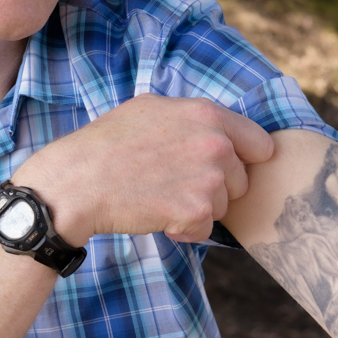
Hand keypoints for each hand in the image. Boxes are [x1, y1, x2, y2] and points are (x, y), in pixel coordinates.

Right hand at [15, 94, 273, 245]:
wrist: (78, 181)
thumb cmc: (106, 144)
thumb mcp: (150, 108)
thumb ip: (191, 117)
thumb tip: (217, 129)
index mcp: (207, 114)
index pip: (259, 143)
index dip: (245, 160)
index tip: (228, 170)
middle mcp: (215, 143)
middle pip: (241, 180)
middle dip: (215, 188)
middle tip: (176, 184)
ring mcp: (209, 178)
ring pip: (223, 206)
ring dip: (197, 209)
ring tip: (160, 196)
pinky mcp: (197, 210)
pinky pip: (205, 229)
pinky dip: (185, 229)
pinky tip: (157, 214)